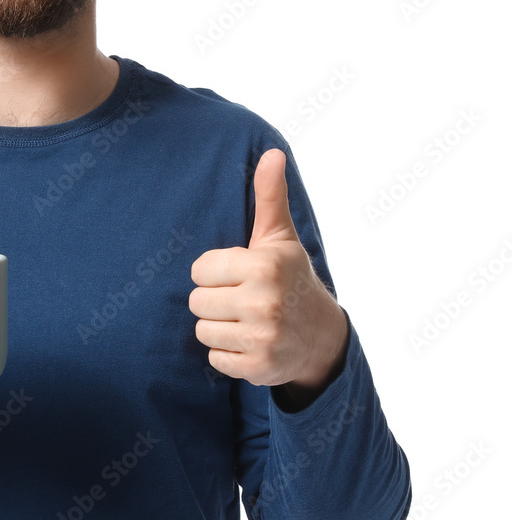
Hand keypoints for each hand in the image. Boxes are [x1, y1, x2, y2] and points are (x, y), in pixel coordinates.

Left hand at [189, 150, 347, 402]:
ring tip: (244, 321)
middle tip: (241, 299)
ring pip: (202, 331)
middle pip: (196, 301)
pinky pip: (214, 358)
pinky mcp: (258, 367)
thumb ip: (269, 196)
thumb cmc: (290, 277)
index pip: (199, 270)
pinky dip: (226, 354)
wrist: (322, 337)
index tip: (238, 275)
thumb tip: (272, 153)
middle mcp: (263, 301)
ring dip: (219, 328)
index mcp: (263, 266)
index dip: (213, 272)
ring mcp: (262, 337)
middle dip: (214, 300)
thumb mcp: (279, 237)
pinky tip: (248, 342)